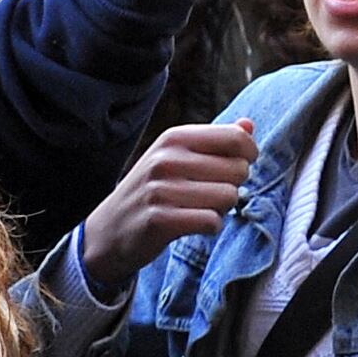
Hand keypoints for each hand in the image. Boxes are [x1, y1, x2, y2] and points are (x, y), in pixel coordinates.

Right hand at [77, 120, 258, 288]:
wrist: (108, 231)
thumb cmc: (153, 190)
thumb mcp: (177, 157)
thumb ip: (215, 140)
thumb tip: (248, 125)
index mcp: (174, 138)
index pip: (236, 138)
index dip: (249, 156)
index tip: (237, 167)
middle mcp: (166, 159)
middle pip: (239, 170)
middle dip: (234, 185)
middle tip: (210, 194)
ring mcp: (160, 189)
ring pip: (229, 197)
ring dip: (222, 208)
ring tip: (199, 209)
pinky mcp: (159, 220)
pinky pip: (212, 221)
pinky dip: (210, 227)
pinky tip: (193, 225)